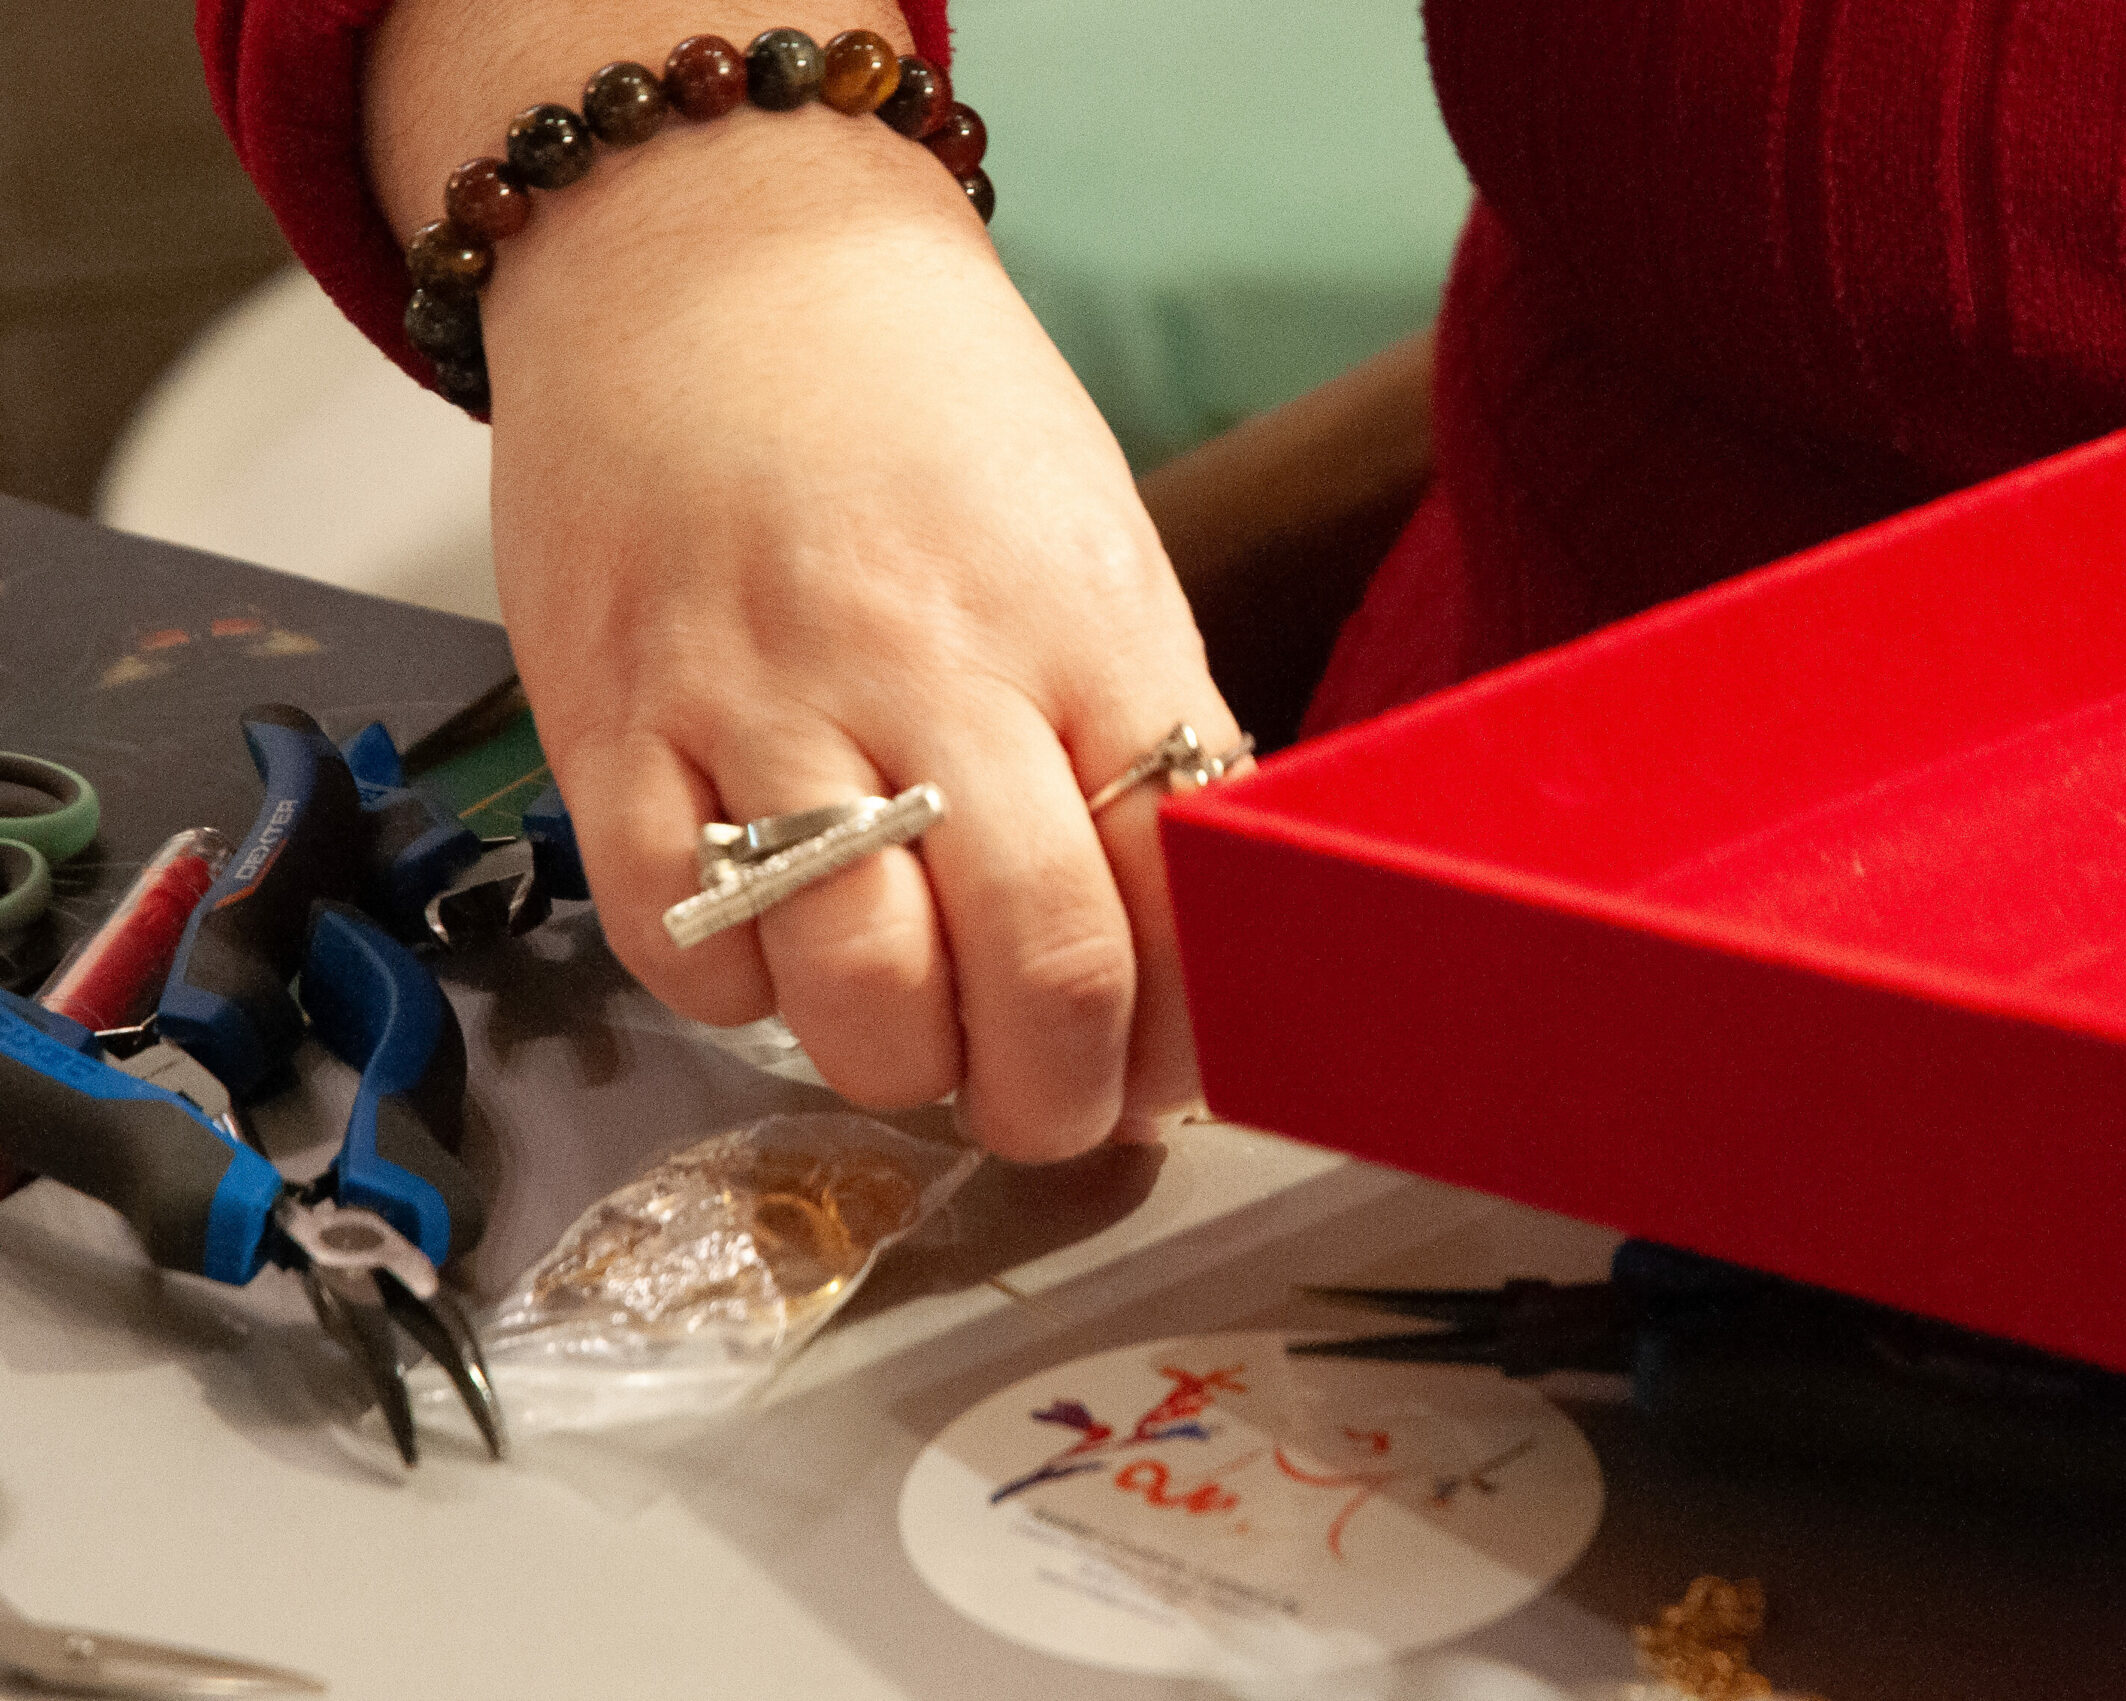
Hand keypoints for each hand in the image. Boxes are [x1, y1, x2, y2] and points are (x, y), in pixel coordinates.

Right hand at [479, 111, 1239, 1158]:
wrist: (714, 251)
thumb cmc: (932, 416)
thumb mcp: (1096, 550)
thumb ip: (1141, 739)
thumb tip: (1175, 957)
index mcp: (1090, 626)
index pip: (1184, 891)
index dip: (1188, 1036)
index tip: (1163, 1076)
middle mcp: (938, 666)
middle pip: (1041, 969)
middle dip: (1058, 1101)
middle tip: (1046, 1110)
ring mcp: (765, 694)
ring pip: (857, 990)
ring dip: (902, 1067)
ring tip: (912, 1032)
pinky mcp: (611, 715)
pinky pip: (679, 939)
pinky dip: (738, 996)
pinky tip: (772, 947)